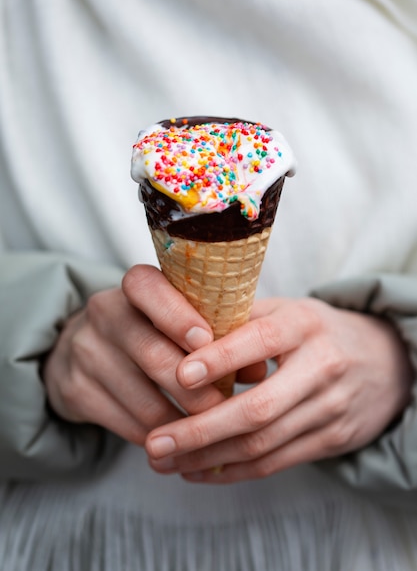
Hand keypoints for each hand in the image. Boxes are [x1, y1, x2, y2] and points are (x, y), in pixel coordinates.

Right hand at [43, 265, 224, 445]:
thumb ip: (218, 336)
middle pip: (152, 353)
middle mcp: (103, 313)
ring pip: (143, 398)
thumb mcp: (176, 321)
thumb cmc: (150, 331)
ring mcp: (85, 352)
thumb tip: (259, 369)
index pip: (146, 287)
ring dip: (182, 421)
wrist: (81, 349)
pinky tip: (180, 439)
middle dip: (195, 387)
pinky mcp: (75, 390)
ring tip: (210, 430)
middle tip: (226, 407)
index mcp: (133, 289)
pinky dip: (159, 435)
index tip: (206, 340)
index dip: (176, 314)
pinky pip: (126, 423)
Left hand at [145, 297, 412, 482]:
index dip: (220, 359)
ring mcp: (329, 409)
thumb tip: (181, 331)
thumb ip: (241, 319)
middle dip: (200, 431)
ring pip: (261, 444)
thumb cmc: (318, 332)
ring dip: (207, 458)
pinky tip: (197, 471)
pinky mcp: (331, 440)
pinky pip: (275, 463)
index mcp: (305, 325)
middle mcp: (321, 367)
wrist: (385, 362)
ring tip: (164, 462)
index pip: (261, 341)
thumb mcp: (288, 311)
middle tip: (155, 443)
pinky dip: (232, 471)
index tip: (179, 375)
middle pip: (258, 408)